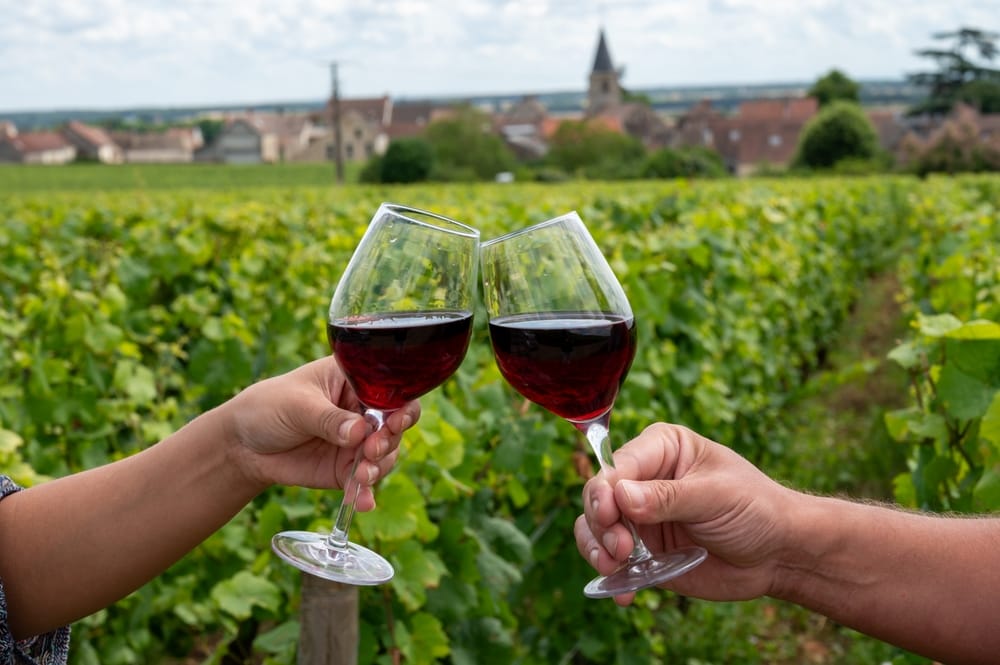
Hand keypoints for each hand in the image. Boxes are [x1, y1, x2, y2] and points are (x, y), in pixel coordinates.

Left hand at [221, 355, 419, 508]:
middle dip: (388, 441)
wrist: (242, 445)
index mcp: (355, 382)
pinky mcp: (345, 469)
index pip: (389, 390)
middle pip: (394, 425)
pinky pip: (364, 482)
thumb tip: (359, 432)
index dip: (400, 406)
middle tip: (371, 451)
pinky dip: (365, 493)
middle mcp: (362, 411)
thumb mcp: (297, 406)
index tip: (394, 422)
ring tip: (361, 476)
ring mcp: (357, 442)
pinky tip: (361, 503)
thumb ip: (329, 419)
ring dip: (378, 468)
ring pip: (385, 455)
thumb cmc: (268, 408)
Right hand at [574, 423, 794, 605]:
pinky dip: (611, 576)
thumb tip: (620, 495)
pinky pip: (611, 560)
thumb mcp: (714, 496)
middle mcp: (643, 479)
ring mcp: (640, 517)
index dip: (606, 490)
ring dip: (597, 548)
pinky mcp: (643, 551)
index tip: (610, 516)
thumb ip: (667, 496)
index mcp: (661, 448)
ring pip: (594, 528)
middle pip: (598, 496)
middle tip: (621, 549)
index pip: (618, 465)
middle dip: (601, 524)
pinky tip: (624, 593)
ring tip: (616, 567)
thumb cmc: (754, 508)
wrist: (778, 554)